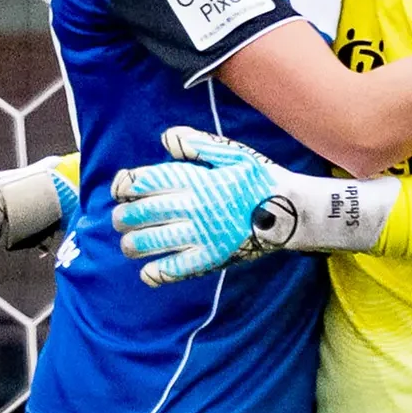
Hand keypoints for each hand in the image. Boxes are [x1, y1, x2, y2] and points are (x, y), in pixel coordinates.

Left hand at [112, 127, 396, 286]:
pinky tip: (148, 271)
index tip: (123, 189)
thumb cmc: (258, 179)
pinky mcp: (209, 258)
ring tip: (130, 244)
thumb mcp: (231, 152)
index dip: (125, 185)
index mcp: (193, 179)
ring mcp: (199, 234)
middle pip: (139, 213)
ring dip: (132, 243)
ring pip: (150, 242)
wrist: (289, 210)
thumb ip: (196, 144)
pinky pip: (174, 269)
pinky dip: (154, 273)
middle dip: (122, 216)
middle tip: (122, 219)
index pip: (143, 181)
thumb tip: (166, 139)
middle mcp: (191, 206)